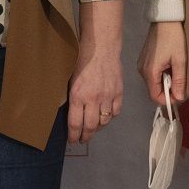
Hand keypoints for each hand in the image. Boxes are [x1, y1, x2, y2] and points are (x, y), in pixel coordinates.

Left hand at [69, 0, 124, 144]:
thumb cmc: (80, 61)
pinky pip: (115, 112)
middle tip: (83, 139)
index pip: (75, 124)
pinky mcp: (118, 93)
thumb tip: (70, 114)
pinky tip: (106, 116)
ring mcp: (108, 97)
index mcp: (78, 96)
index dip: (74, 135)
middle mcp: (93, 99)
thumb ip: (72, 98)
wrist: (101, 48)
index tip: (73, 140)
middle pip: (91, 126)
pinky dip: (110, 117)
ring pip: (104, 121)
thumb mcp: (70, 80)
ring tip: (94, 129)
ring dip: (98, 128)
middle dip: (86, 136)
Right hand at [137, 21, 187, 103]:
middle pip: (154, 90)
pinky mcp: (144, 59)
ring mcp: (142, 64)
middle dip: (168, 89)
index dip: (168, 100)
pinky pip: (153, 73)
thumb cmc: (173, 37)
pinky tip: (170, 63)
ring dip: (166, 81)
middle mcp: (142, 70)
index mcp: (150, 72)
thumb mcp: (180, 60)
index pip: (155, 97)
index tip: (180, 94)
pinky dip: (162, 73)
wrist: (165, 19)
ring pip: (154, 82)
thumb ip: (179, 81)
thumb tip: (179, 97)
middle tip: (180, 79)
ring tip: (176, 68)